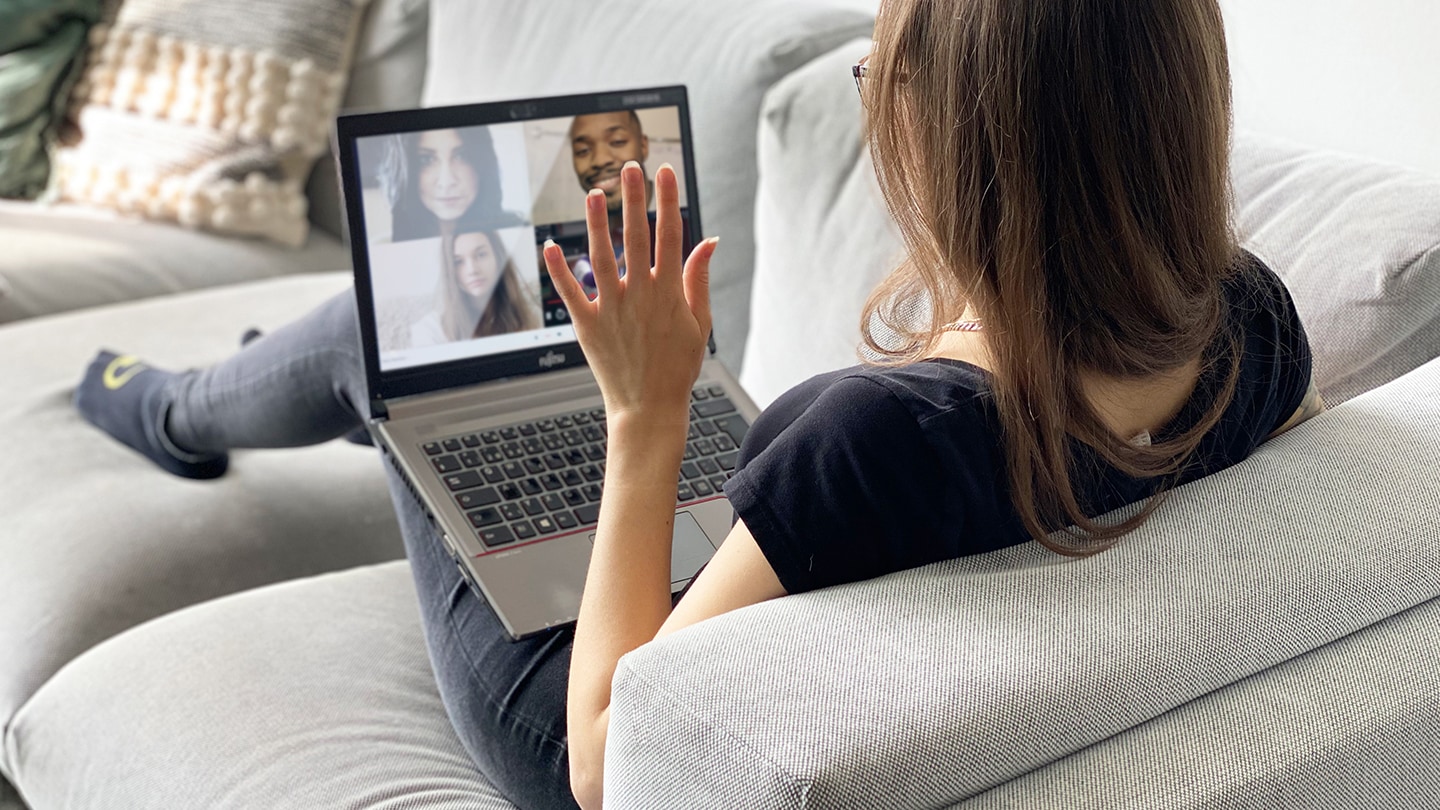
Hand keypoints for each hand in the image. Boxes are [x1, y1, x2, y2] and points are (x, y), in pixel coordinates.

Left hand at [543, 161, 717, 429]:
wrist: (649, 409)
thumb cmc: (677, 367)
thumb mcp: (699, 322)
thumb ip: (699, 278)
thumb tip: (709, 240)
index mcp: (670, 293)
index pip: (670, 236)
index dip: (667, 201)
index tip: (664, 171)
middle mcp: (641, 296)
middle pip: (637, 238)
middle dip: (634, 199)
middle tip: (629, 167)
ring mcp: (612, 310)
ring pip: (603, 258)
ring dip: (597, 224)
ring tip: (594, 193)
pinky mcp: (588, 327)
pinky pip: (571, 293)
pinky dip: (560, 270)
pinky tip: (552, 245)